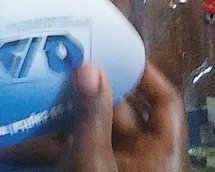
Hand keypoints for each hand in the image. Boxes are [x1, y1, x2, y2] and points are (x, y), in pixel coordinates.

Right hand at [60, 63, 185, 171]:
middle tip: (75, 67)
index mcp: (164, 154)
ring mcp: (124, 166)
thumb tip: (90, 71)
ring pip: (103, 127)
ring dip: (80, 110)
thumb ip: (92, 119)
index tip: (120, 54)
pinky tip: (48, 121)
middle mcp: (148, 158)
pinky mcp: (101, 170)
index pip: (166, 101)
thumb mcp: (96, 162)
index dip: (146, 74)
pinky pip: (89, 145)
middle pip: (127, 111)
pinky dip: (71, 133)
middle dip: (99, 89)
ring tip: (55, 89)